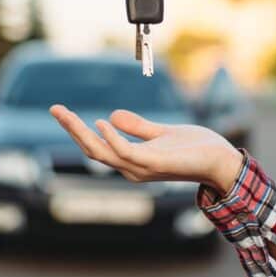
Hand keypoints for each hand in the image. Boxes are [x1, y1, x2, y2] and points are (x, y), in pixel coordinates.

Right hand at [49, 105, 242, 194]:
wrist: (222, 160)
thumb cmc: (197, 149)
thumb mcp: (162, 133)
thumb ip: (138, 127)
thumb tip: (111, 116)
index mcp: (132, 160)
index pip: (96, 145)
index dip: (77, 129)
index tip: (61, 111)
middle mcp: (132, 168)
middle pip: (92, 149)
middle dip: (71, 129)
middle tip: (54, 108)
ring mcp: (142, 168)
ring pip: (102, 152)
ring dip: (82, 132)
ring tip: (66, 113)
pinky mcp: (155, 164)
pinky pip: (126, 152)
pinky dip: (111, 138)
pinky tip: (101, 122)